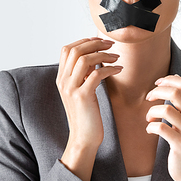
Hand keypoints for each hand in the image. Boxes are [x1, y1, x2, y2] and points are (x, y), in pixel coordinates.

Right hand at [57, 37, 121, 180]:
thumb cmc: (87, 115)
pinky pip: (97, 74)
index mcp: (61, 78)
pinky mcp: (82, 96)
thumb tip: (94, 57)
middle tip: (111, 45)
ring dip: (103, 54)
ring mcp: (71, 88)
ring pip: (85, 59)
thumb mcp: (81, 91)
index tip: (100, 42)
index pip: (67, 49)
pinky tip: (119, 70)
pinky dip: (110, 68)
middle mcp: (63, 81)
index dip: (84, 41)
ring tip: (116, 57)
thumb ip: (83, 75)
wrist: (83, 138)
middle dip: (95, 44)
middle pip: (75, 50)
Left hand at [145, 74, 180, 180]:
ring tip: (149, 118)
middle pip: (175, 93)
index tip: (157, 84)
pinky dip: (151, 127)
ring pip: (166, 110)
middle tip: (149, 98)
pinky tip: (150, 130)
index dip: (169, 80)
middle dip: (157, 92)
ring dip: (152, 112)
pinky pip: (161, 128)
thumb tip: (171, 79)